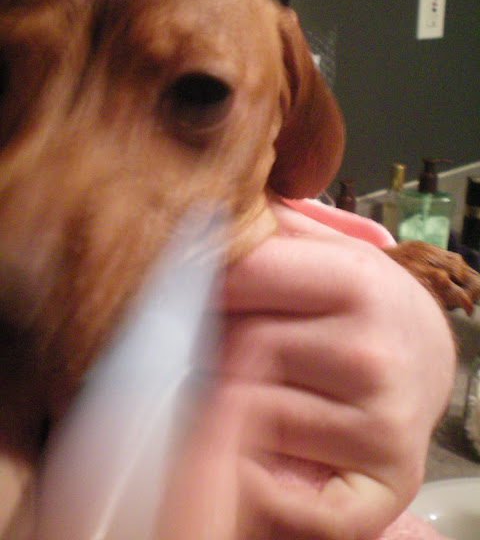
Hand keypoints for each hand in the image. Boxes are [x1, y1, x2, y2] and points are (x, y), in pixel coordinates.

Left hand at [156, 199, 455, 539]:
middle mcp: (371, 353)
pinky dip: (260, 484)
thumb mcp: (337, 251)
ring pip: (247, 415)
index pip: (243, 274)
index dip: (206, 279)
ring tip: (250, 388)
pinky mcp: (382, 484)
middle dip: (216, 346)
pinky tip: (262, 456)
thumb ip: (282, 227)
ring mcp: (379, 424)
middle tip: (224, 343)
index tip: (193, 284)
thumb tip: (223, 198)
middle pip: (237, 347)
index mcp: (357, 281)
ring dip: (230, 408)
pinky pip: (285, 496)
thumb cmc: (370, 308)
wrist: (429, 363)